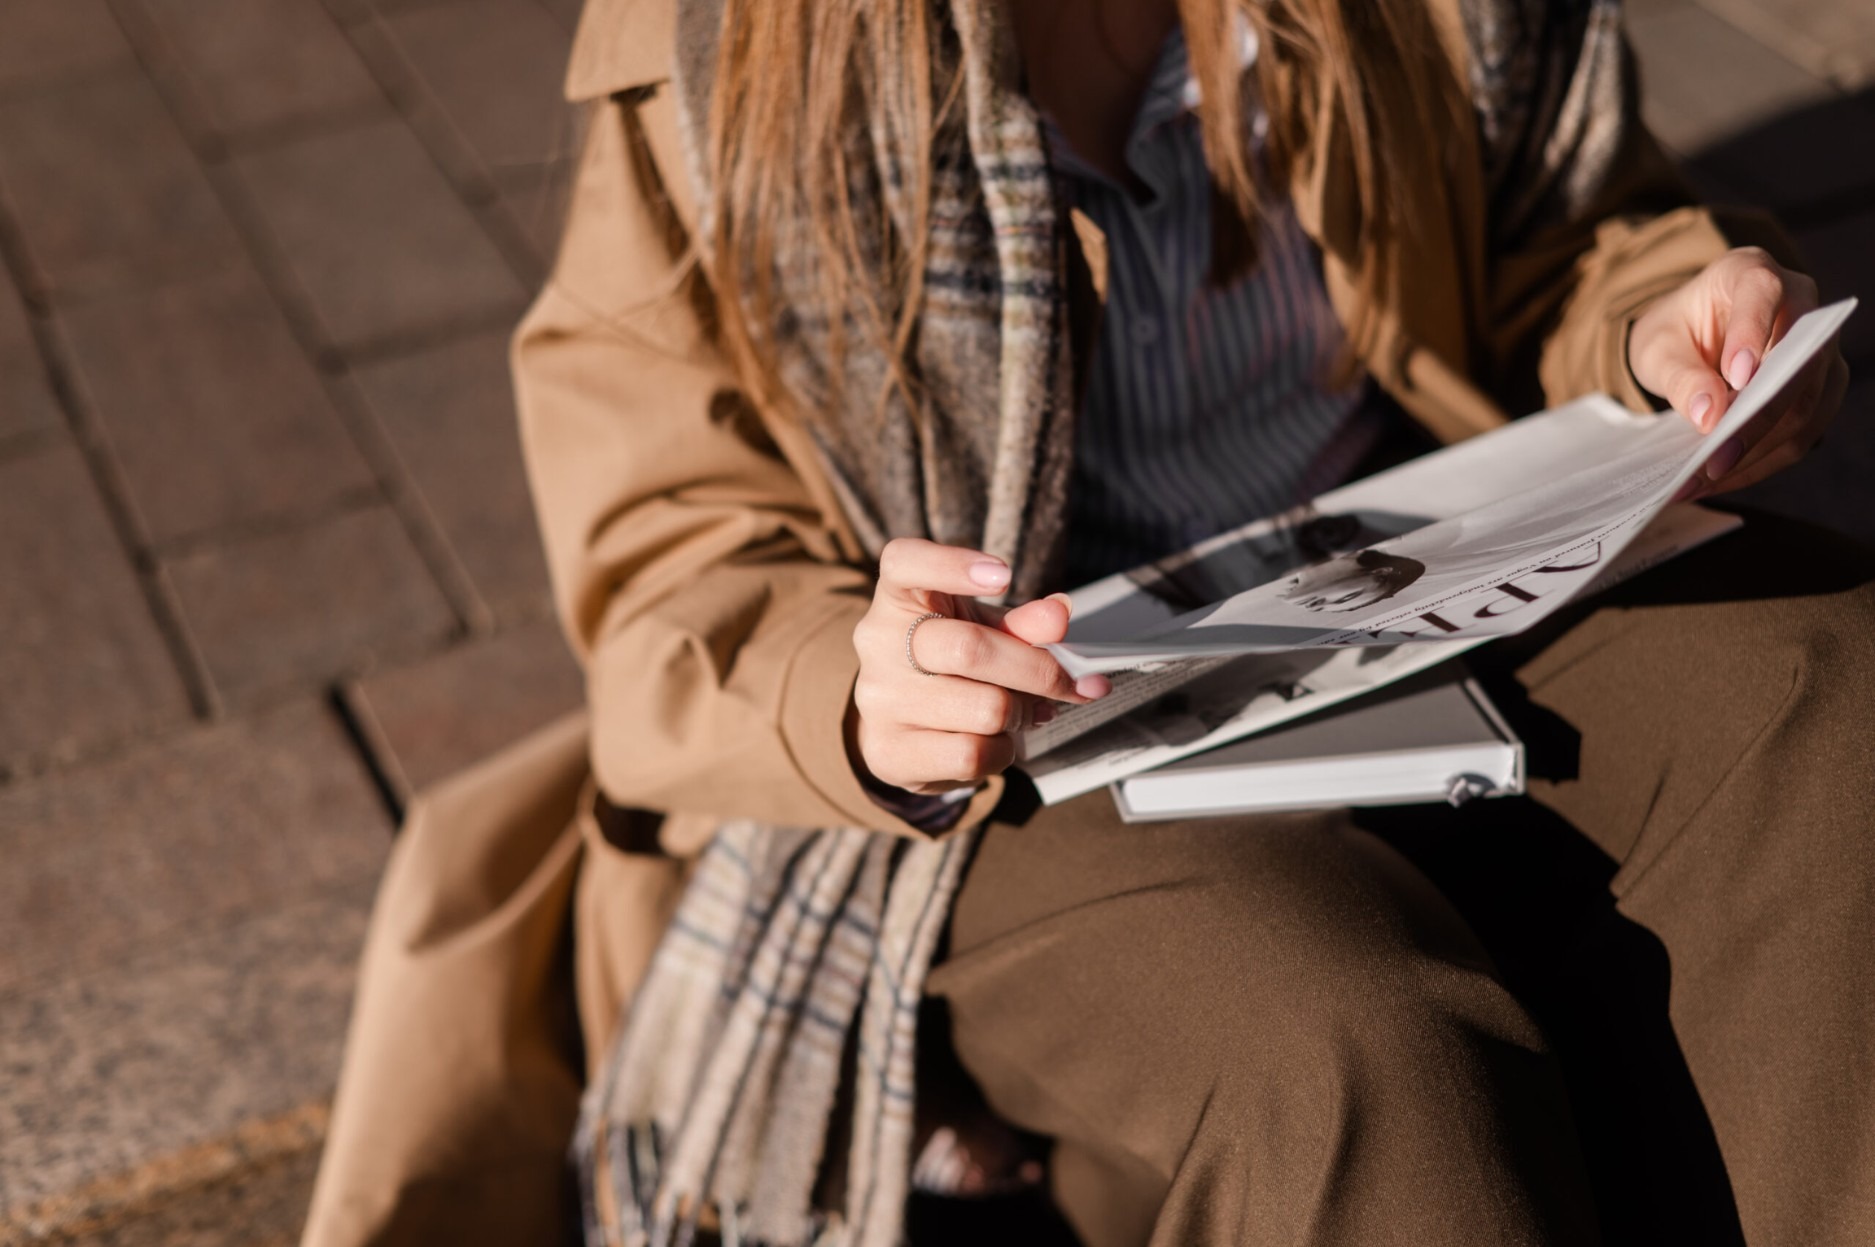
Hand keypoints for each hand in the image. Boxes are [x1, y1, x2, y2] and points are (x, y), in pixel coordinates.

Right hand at [849, 538, 1109, 795]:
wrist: (905, 724)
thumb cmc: (953, 664)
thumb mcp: (987, 630)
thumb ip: (1023, 622)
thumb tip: (1059, 615)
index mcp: (898, 597)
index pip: (904, 562)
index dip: (952, 564)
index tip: (1004, 575)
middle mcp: (877, 643)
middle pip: (969, 649)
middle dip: (1038, 670)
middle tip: (1070, 683)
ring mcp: (877, 700)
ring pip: (983, 710)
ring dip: (1023, 715)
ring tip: (1027, 713)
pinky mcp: (887, 752)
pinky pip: (971, 755)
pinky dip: (1003, 751)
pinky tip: (998, 741)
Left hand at [1628, 246, 1847, 496]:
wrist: (1694, 334)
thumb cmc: (1677, 330)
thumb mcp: (1658, 345)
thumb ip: (1680, 374)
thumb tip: (1708, 417)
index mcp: (1752, 274)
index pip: (1764, 295)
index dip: (1753, 334)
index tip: (1735, 377)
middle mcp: (1801, 306)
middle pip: (1797, 367)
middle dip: (1753, 423)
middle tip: (1709, 464)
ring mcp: (1818, 350)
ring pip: (1807, 408)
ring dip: (1756, 454)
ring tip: (1701, 483)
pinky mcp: (1819, 390)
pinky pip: (1802, 433)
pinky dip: (1761, 462)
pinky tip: (1719, 480)